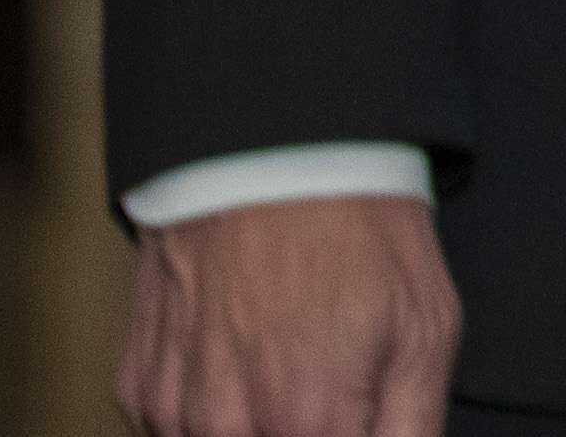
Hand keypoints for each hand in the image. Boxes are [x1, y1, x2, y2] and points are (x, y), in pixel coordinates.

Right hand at [120, 196, 459, 436]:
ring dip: (253, 429)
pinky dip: (206, 412)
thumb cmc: (361, 235)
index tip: (358, 415)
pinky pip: (171, 429)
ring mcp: (174, 409)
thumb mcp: (426, 326)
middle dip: (303, 432)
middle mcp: (229, 429)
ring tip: (288, 364)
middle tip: (325, 379)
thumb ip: (413, 426)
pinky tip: (240, 358)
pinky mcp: (139, 386)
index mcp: (308, 423)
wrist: (272, 156)